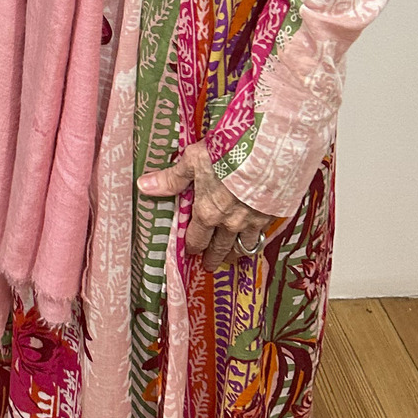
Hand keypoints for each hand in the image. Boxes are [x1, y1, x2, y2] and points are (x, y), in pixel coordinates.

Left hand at [138, 141, 274, 272]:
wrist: (267, 151)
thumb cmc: (227, 153)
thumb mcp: (193, 160)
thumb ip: (172, 178)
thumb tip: (144, 186)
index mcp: (208, 213)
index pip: (196, 239)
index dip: (192, 247)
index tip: (190, 252)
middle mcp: (230, 224)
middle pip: (220, 249)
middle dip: (213, 258)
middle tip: (210, 266)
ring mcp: (253, 222)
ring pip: (243, 247)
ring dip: (235, 253)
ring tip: (231, 257)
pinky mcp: (273, 215)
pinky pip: (263, 235)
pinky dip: (257, 239)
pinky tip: (257, 238)